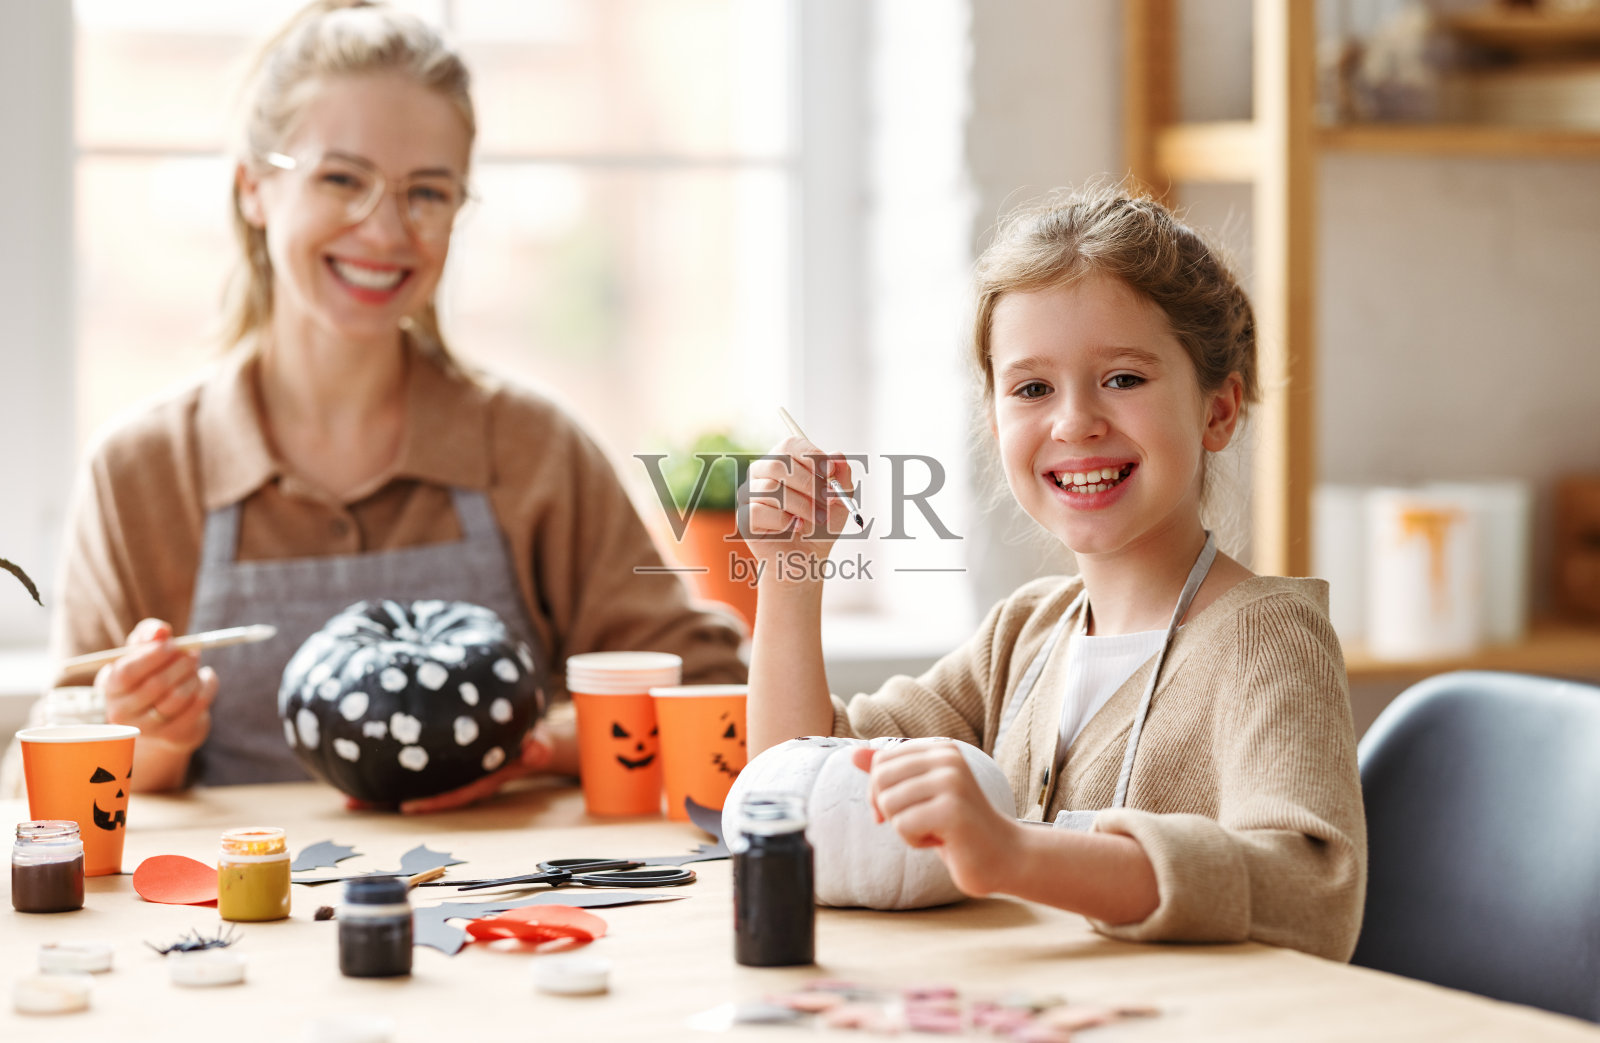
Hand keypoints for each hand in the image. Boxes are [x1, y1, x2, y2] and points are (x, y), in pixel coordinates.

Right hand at [99, 618, 217, 755]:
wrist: (162, 715)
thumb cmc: (148, 674)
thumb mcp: (142, 652)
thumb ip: (148, 635)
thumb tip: (160, 631)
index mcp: (110, 687)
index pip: (126, 673)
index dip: (152, 656)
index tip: (172, 644)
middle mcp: (122, 711)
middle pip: (156, 685)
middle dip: (180, 664)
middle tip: (193, 653)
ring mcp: (147, 728)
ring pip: (178, 697)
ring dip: (193, 676)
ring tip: (195, 666)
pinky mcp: (172, 735)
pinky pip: (197, 706)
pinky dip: (208, 686)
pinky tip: (206, 678)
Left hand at [347, 722, 557, 814]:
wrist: (533, 746)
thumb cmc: (536, 744)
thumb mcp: (539, 745)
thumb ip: (538, 747)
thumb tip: (536, 749)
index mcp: (481, 780)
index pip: (455, 793)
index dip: (432, 801)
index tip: (406, 807)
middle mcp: (460, 783)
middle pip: (422, 796)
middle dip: (387, 803)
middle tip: (352, 804)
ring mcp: (450, 777)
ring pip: (414, 788)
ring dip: (381, 794)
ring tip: (347, 797)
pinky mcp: (445, 768)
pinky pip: (417, 775)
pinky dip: (394, 775)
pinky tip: (366, 771)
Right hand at [739, 435, 854, 586]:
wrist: (809, 556)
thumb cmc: (821, 523)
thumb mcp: (839, 499)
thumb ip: (841, 475)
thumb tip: (838, 456)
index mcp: (784, 461)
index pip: (790, 445)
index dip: (811, 455)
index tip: (830, 471)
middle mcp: (763, 473)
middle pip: (778, 464)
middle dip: (809, 483)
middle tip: (829, 499)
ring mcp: (751, 494)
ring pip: (771, 488)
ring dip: (802, 505)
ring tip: (818, 518)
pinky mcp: (745, 517)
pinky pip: (760, 511)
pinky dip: (784, 521)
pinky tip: (795, 527)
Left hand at [854, 743, 1020, 897]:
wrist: (1003, 855)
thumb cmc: (957, 826)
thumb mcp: (920, 794)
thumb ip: (889, 771)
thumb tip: (852, 753)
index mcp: (940, 749)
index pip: (881, 761)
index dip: (880, 792)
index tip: (902, 809)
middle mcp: (948, 758)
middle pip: (880, 779)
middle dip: (890, 809)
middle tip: (918, 822)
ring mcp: (952, 782)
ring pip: (889, 803)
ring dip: (904, 827)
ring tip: (935, 830)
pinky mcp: (952, 810)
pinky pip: (902, 825)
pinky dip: (915, 840)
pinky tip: (942, 840)